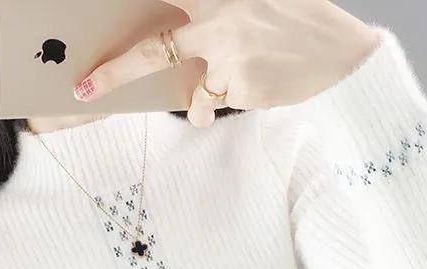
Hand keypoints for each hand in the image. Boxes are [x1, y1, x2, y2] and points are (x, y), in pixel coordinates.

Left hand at [72, 0, 381, 127]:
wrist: (343, 57)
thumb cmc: (297, 23)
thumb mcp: (257, 1)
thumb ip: (215, 11)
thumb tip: (170, 37)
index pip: (163, 3)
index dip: (132, 20)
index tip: (90, 33)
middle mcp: (218, 15)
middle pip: (153, 50)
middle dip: (114, 73)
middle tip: (84, 88)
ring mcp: (227, 54)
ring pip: (189, 89)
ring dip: (197, 100)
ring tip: (216, 96)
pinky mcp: (238, 87)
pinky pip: (214, 102)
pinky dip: (224, 101)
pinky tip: (256, 87)